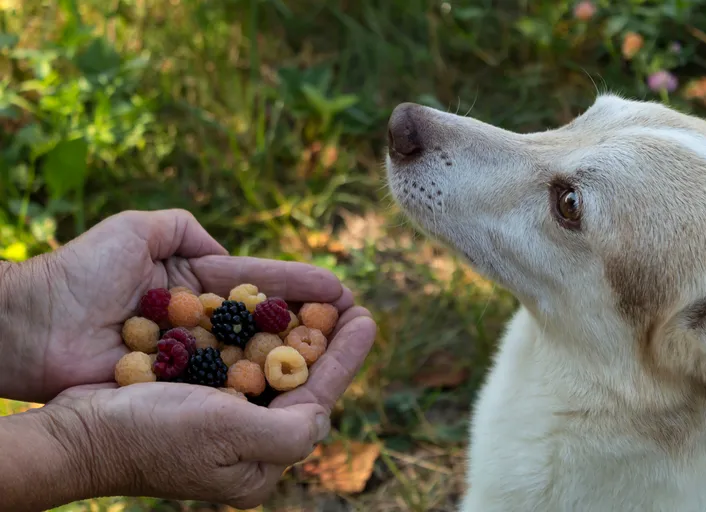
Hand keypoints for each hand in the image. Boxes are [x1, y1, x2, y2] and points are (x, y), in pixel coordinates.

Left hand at [0, 209, 352, 402]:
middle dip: (311, 324)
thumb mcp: (137, 229)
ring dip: (297, 357)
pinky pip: (226, 386)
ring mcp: (193, 357)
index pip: (259, 284)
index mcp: (195, 283)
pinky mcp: (177, 387)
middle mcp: (202, 322)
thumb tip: (223, 257)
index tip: (339, 290)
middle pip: (266, 323)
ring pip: (254, 357)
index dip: (299, 286)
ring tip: (341, 356)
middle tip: (357, 326)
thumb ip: (185, 230)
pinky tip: (296, 389)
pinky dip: (260, 388)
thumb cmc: (79, 271)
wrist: (32, 323)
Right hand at [36, 310, 374, 508]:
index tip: (368, 316)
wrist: (77, 431)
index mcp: (259, 461)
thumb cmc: (152, 436)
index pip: (316, 400)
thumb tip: (323, 414)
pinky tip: (273, 306)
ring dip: (298, 329)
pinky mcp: (198, 393)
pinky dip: (261, 330)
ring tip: (323, 297)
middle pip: (300, 381)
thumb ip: (289, 432)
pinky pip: (241, 356)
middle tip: (352, 302)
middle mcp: (246, 441)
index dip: (345, 357)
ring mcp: (222, 415)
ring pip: (274, 365)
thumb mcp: (229, 438)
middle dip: (327, 340)